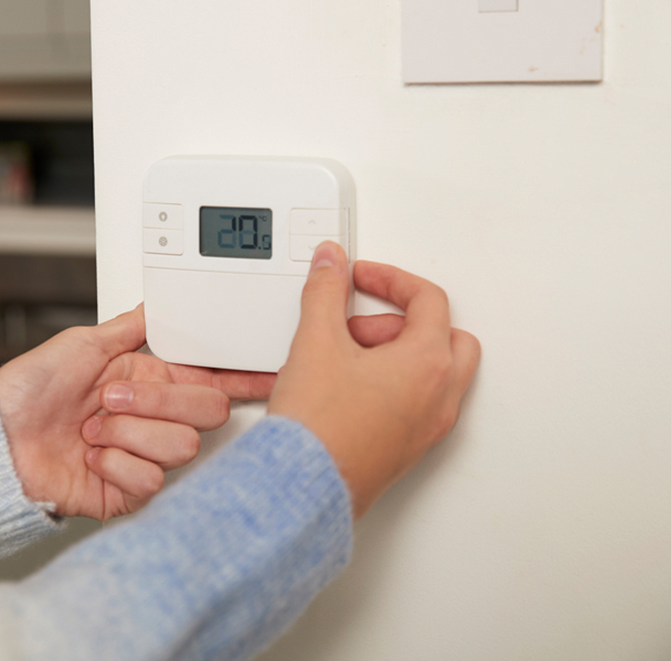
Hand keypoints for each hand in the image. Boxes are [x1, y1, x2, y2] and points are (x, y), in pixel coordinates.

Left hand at [0, 305, 275, 520]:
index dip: (243, 378)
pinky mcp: (129, 492)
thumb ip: (131, 327)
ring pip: (181, 447)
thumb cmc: (31, 389)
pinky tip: (93, 457)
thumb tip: (158, 304)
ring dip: (128, 433)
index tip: (270, 375)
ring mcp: (143, 456)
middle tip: (111, 397)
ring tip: (93, 430)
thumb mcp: (83, 342)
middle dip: (160, 402)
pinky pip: (151, 479)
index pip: (211, 381)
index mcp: (150, 382)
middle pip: (207, 414)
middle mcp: (152, 420)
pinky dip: (116, 463)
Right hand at [269, 242, 480, 518]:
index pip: (428, 300)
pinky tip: (349, 388)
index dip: (390, 280)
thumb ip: (325, 291)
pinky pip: (419, 404)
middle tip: (356, 324)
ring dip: (400, 354)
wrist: (304, 486)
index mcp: (428, 363)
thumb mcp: (315, 341)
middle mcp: (439, 397)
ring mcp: (428, 428)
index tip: (360, 279)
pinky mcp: (408, 449)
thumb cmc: (319, 428)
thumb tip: (331, 263)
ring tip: (346, 358)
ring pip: (435, 373)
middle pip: (445, 336)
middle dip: (402, 321)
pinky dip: (395, 385)